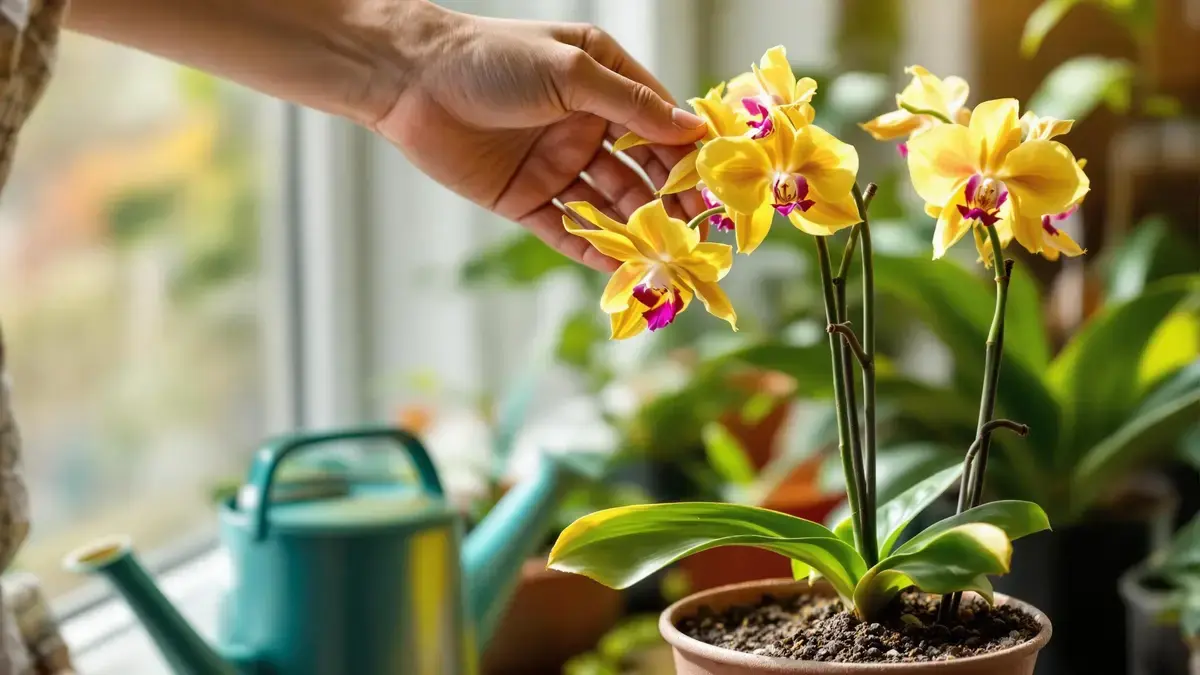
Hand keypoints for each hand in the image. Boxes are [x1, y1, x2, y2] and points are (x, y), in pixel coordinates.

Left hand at [375, 4, 708, 271]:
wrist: (410, 81)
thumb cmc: (492, 59)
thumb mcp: (571, 72)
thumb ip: (630, 106)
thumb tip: (692, 131)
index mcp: (603, 82)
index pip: (660, 125)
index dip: (689, 157)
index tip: (717, 190)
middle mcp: (585, 124)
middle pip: (640, 172)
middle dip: (669, 204)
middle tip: (696, 237)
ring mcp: (556, 163)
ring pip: (607, 204)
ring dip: (635, 230)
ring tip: (663, 259)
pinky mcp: (525, 197)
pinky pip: (566, 229)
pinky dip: (591, 249)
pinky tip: (619, 268)